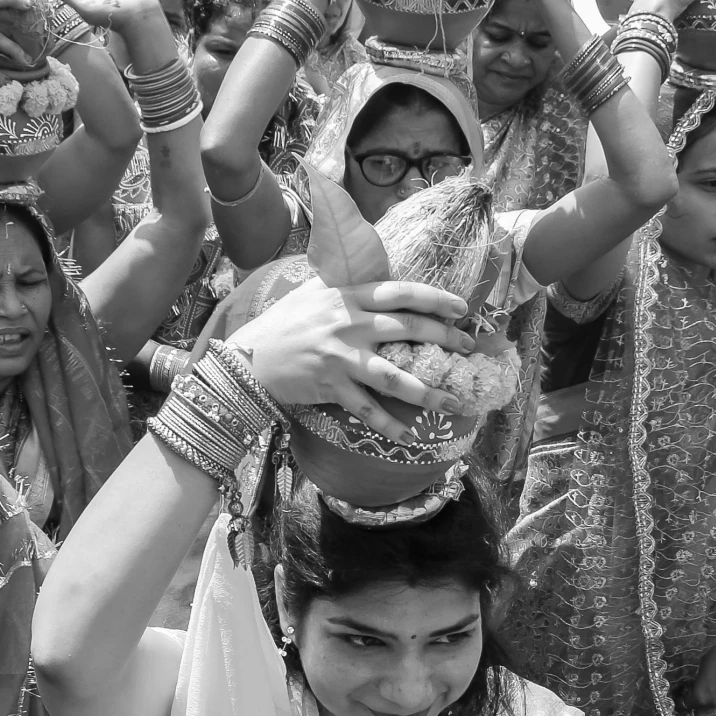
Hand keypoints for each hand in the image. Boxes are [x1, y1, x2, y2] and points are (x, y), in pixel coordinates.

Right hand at [230, 278, 477, 433]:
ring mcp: (341, 357)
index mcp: (347, 296)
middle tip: (468, 349)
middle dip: (446, 339)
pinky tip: (408, 436)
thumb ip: (344, 286)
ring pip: (395, 375)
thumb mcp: (312, 292)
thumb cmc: (281, 324)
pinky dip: (388, 425)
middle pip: (409, 329)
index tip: (461, 308)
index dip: (435, 299)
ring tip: (453, 402)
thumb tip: (376, 279)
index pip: (401, 292)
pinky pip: (367, 409)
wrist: (247, 357)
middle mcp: (348, 323)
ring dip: (428, 391)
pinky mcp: (331, 386)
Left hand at [684, 634, 715, 711]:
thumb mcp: (697, 672)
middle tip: (692, 687)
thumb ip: (693, 685)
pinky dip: (713, 695)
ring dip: (704, 698)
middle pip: (698, 706)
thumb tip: (689, 689)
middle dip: (694, 698)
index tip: (683, 690)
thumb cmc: (711, 659)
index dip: (684, 698)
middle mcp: (712, 702)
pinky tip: (712, 686)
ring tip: (702, 686)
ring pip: (708, 704)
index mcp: (700, 697)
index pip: (687, 704)